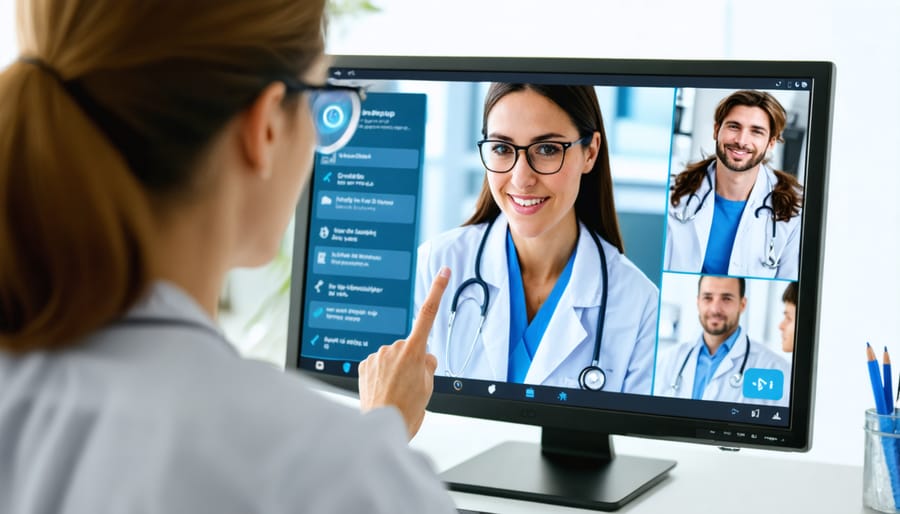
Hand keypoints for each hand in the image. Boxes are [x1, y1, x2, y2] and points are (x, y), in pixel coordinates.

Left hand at [358, 267, 449, 439]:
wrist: (380, 427)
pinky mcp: (364, 364)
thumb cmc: (406, 411)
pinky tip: (383, 389)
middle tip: (411, 385)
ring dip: (395, 369)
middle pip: (409, 347)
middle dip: (412, 360)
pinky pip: (378, 364)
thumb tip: (425, 357)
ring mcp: (377, 355)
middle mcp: (393, 348)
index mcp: (413, 351)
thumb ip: (428, 365)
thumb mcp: (428, 387)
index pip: (428, 314)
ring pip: (392, 357)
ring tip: (395, 391)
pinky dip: (381, 374)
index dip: (437, 291)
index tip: (443, 273)